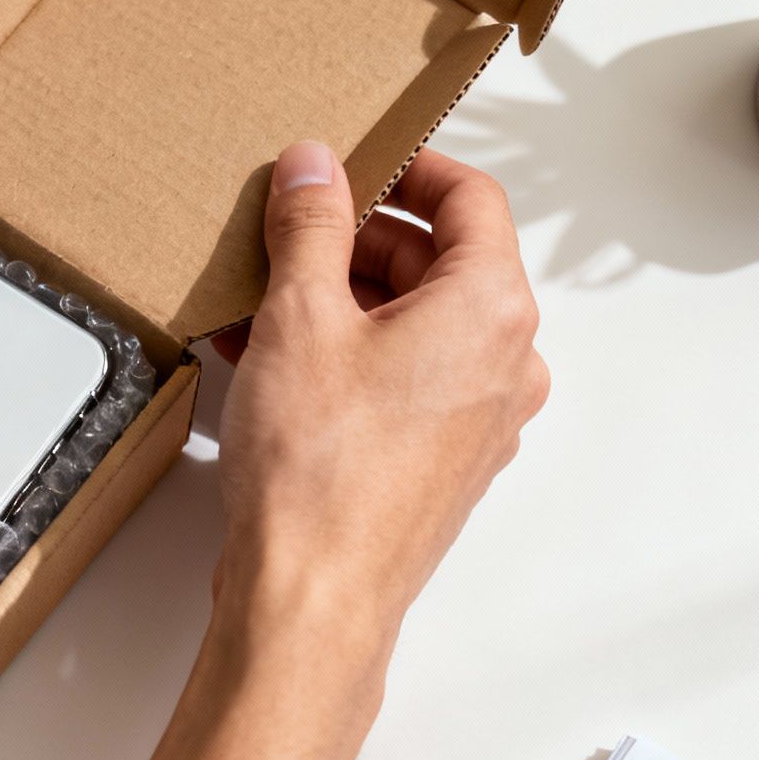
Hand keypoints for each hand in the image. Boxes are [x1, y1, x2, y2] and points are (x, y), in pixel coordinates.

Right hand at [211, 142, 547, 699]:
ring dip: (336, 302)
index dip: (407, 166)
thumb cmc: (320, 472)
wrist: (312, 599)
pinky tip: (263, 359)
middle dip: (353, 241)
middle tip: (281, 232)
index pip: (470, 198)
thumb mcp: (300, 317)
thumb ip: (310, 225)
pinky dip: (342, 357)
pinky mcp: (437, 464)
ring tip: (255, 300)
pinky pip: (397, 382)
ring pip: (410, 327)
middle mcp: (503, 363)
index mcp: (491, 310)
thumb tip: (314, 166)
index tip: (350, 160)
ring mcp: (476, 420)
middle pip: (437, 263)